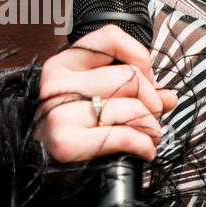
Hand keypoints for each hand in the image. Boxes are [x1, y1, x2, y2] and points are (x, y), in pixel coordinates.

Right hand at [33, 24, 177, 164]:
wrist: (37, 169)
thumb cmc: (67, 131)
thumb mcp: (91, 98)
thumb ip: (130, 90)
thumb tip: (168, 96)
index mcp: (63, 64)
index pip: (111, 37)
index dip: (139, 56)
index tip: (147, 77)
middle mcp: (58, 84)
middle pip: (130, 76)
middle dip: (153, 100)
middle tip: (152, 116)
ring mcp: (59, 112)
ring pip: (132, 106)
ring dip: (152, 126)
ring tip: (149, 136)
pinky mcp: (66, 141)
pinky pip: (124, 135)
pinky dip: (144, 145)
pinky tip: (144, 150)